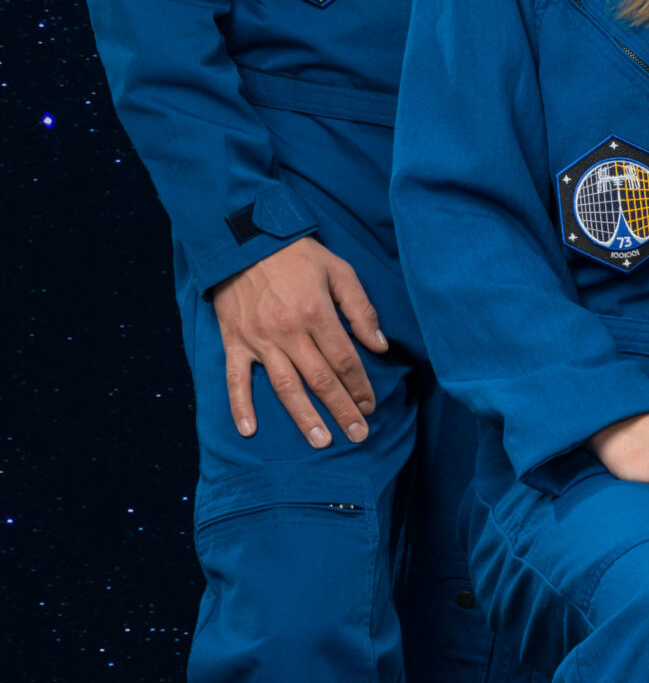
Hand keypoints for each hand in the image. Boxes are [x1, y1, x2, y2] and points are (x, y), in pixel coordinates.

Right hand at [209, 237, 390, 446]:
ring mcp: (259, 340)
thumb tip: (380, 346)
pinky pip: (236, 380)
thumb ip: (361, 309)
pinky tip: (249, 430)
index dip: (361, 386)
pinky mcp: (234, 342)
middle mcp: (288, 332)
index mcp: (317, 314)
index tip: (371, 406)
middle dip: (342, 410)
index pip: (345, 361)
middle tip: (358, 435)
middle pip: (320, 380)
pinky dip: (240, 406)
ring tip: (320, 442)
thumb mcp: (339, 271)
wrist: (244, 241)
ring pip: (284, 387)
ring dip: (303, 417)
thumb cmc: (298, 255)